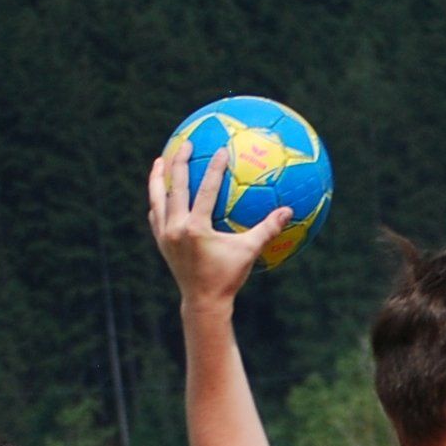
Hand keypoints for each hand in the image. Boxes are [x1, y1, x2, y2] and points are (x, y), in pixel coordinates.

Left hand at [149, 141, 288, 309]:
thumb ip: (267, 230)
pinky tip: (160, 192)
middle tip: (186, 143)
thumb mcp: (249, 252)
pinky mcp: (161, 241)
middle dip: (181, 162)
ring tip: (160, 159)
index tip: (221, 150)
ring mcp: (165, 234)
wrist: (203, 302)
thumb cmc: (228, 278)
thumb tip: (289, 211)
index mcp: (196, 228)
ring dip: (159, 177)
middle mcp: (176, 227)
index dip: (215, 168)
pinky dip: (157, 200)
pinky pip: (155, 214)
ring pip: (158, 198)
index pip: (206, 190)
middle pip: (176, 186)